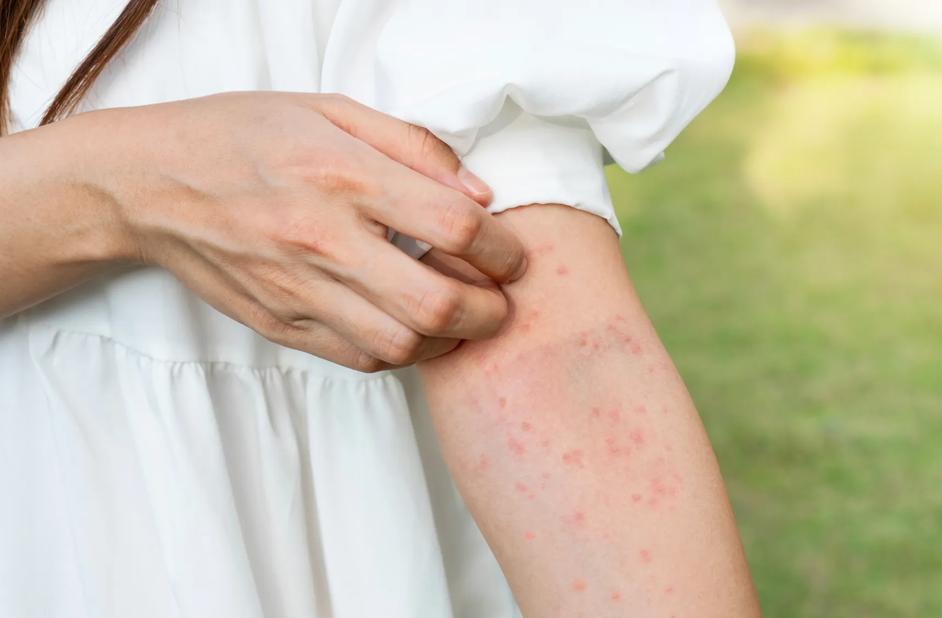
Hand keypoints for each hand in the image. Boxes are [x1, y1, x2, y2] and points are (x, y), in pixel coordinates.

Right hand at [81, 91, 526, 371]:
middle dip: (490, 312)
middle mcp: (323, 240)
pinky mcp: (281, 324)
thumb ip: (413, 148)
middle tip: (502, 302)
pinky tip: (408, 325)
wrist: (150, 183)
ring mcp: (299, 290)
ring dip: (449, 339)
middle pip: (436, 303)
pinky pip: (359, 358)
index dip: (502, 248)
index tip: (512, 253)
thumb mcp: (331, 110)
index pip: (454, 228)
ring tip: (459, 316)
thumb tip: (479, 195)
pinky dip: (400, 351)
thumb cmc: (244, 135)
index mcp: (343, 176)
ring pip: (401, 345)